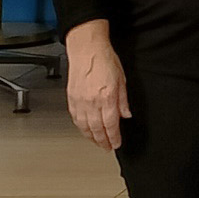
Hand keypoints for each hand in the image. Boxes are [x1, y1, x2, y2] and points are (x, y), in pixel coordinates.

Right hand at [64, 20, 129, 150]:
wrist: (87, 50)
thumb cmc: (105, 59)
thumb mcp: (122, 78)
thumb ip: (123, 99)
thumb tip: (126, 114)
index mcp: (106, 97)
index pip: (111, 124)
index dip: (114, 137)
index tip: (116, 144)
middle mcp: (92, 102)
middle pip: (97, 129)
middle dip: (102, 141)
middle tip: (107, 147)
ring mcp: (80, 101)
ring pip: (84, 126)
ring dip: (91, 137)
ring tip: (97, 142)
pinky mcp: (71, 99)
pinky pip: (76, 119)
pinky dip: (81, 128)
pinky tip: (85, 130)